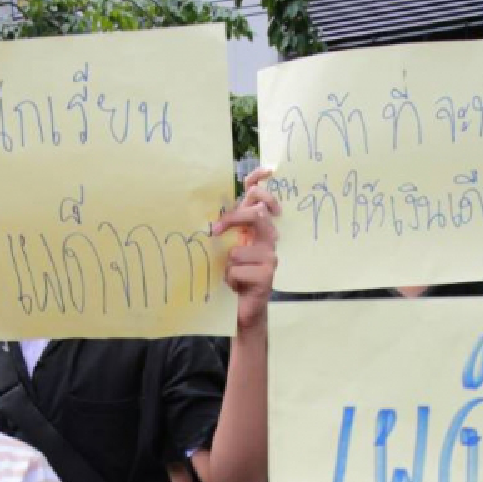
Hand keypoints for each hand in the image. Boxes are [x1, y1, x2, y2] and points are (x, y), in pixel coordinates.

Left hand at [213, 167, 280, 333]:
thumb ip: (226, 229)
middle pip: (255, 215)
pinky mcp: (267, 275)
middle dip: (233, 220)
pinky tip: (236, 286)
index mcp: (257, 229)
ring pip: (239, 249)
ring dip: (228, 264)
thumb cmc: (233, 277)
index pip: (261, 199)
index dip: (262, 182)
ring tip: (231, 275)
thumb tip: (212, 215)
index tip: (266, 171)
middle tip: (215, 231)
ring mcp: (270, 257)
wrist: (242, 310)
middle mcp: (268, 239)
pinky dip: (230, 279)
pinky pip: (237, 269)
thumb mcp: (226, 248)